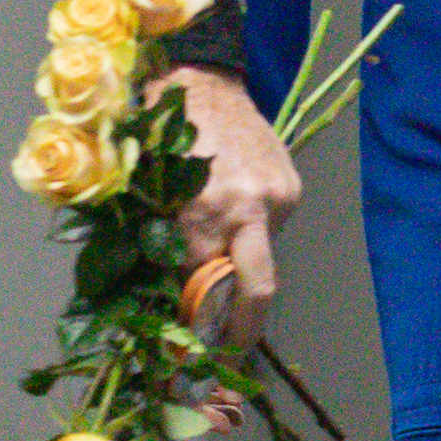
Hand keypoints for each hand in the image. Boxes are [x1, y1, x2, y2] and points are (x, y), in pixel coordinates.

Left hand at [157, 65, 299, 341]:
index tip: (188, 354)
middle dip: (243, 331)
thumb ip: (163, 247)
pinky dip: (251, 232)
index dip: (192, 322)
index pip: (200, 287)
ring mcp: (276, 199)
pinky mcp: (292, 189)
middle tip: (230, 357)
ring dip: (240, 264)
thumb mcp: (149, 195)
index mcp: (202, 210)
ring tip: (218, 239)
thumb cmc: (162, 135)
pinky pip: (270, 230)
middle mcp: (246, 208)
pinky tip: (235, 207)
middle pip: (256, 293)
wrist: (204, 82)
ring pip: (261, 259)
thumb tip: (168, 302)